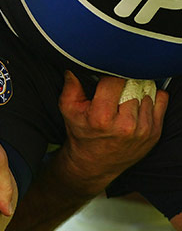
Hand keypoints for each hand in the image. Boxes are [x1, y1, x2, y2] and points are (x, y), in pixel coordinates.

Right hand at [58, 71, 167, 190]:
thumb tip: (75, 66)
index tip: (103, 79)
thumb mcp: (69, 111)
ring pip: (147, 90)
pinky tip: (136, 104)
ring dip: (137, 89)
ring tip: (123, 99)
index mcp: (101, 118)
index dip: (107, 75)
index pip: (114, 80)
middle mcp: (125, 125)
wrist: (95, 164)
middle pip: (132, 84)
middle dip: (122, 83)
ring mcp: (143, 129)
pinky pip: (161, 99)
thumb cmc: (82, 133)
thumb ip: (71, 86)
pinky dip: (150, 97)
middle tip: (113, 91)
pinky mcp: (155, 132)